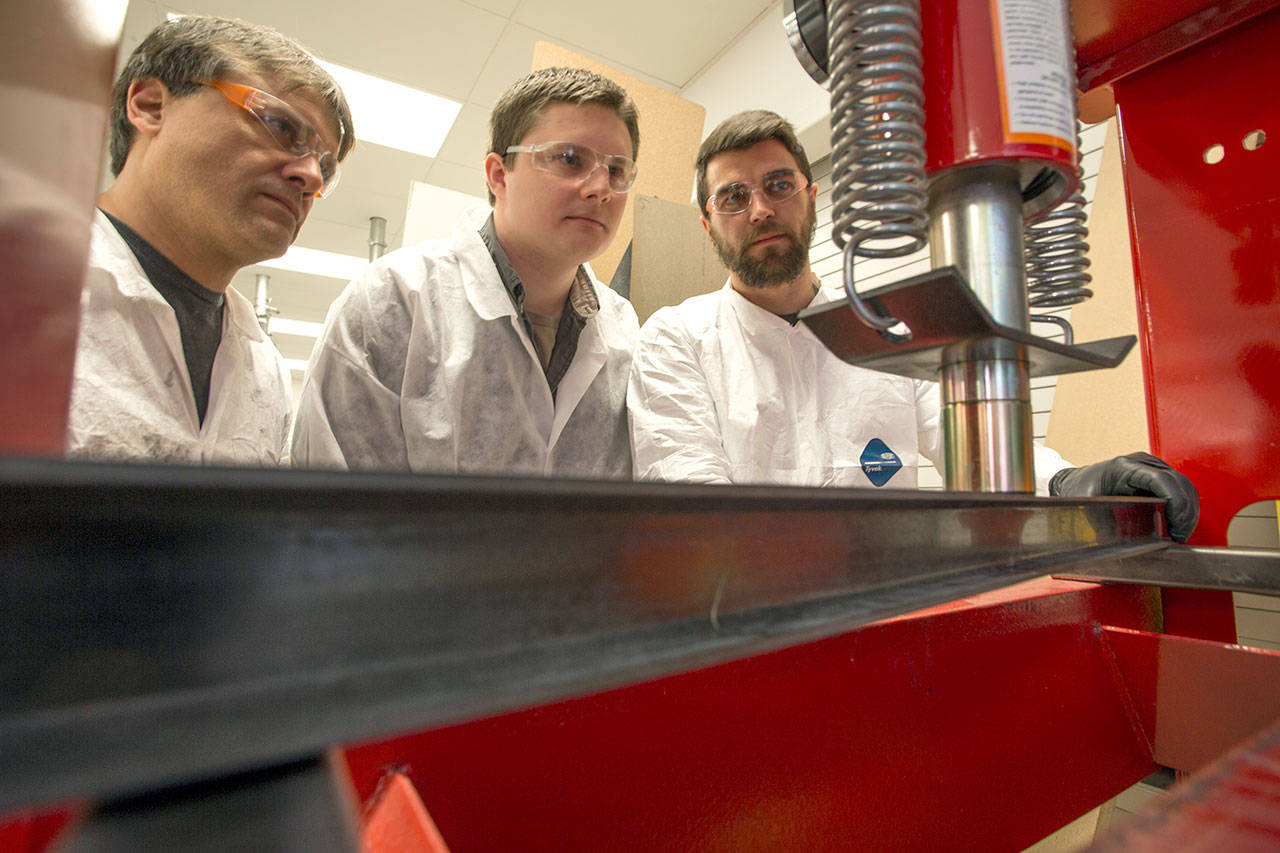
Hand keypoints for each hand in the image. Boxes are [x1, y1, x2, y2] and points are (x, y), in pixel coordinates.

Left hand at [1049, 452, 1199, 541]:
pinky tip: (1178, 524)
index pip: (1162, 480)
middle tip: (1180, 535)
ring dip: (1188, 510)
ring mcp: (1152, 467)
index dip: (1176, 504)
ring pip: (1184, 486)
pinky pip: (1179, 488)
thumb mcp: (1088, 508)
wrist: (1074, 483)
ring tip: (1180, 532)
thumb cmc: (1079, 493)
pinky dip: (1184, 506)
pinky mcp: (1157, 475)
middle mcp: (1142, 463)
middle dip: (1185, 512)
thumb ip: (1102, 524)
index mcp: (1124, 467)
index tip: (1176, 527)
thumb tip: (1118, 545)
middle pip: (1179, 483)